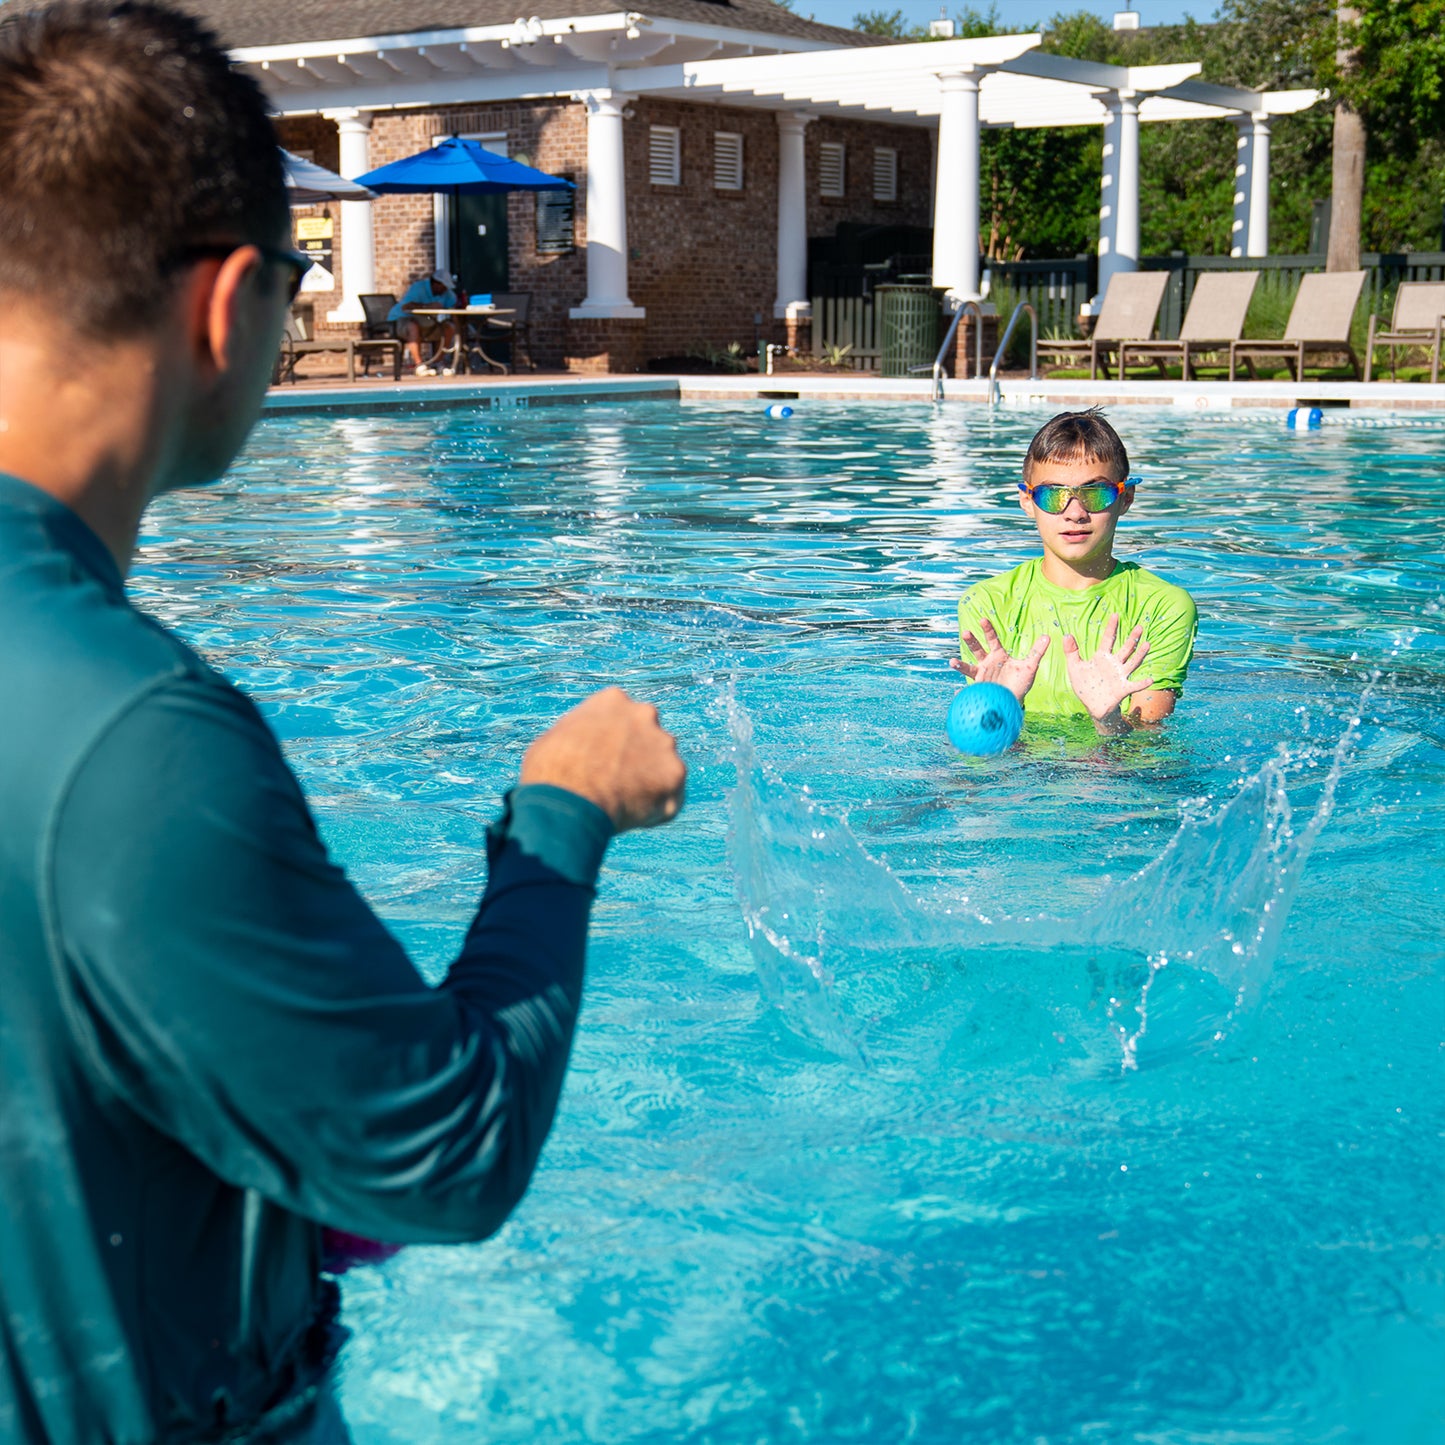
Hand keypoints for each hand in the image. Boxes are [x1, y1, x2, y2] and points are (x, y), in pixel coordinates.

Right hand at [520, 687, 685, 833]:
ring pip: (662, 767)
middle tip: (617, 783)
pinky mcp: (675, 774)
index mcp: (613, 701)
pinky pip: (670, 796)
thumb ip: (579, 738)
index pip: (621, 719)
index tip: (601, 761)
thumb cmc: (551, 772)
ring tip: (621, 804)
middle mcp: (645, 714)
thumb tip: (578, 753)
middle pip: (648, 738)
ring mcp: (664, 744)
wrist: (570, 799)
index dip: (611, 743)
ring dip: (648, 783)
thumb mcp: (555, 740)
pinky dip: (656, 808)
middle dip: (638, 758)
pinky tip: (632, 817)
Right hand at [951, 616, 1049, 703]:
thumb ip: (1037, 651)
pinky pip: (969, 689)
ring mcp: (981, 676)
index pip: (992, 639)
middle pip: (977, 649)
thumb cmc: (1021, 682)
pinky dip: (963, 692)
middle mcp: (987, 663)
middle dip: (971, 641)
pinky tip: (958, 692)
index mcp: (998, 655)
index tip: (982, 620)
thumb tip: (1048, 636)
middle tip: (966, 633)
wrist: (1014, 700)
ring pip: (968, 668)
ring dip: (960, 665)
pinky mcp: (979, 688)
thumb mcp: (1030, 666)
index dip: (987, 629)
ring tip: (952, 662)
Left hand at [1062, 614, 1153, 728]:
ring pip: (1132, 663)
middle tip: (1139, 626)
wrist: (1091, 706)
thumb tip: (1066, 635)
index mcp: (1102, 657)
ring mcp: (1120, 676)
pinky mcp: (1123, 689)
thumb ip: (1071, 652)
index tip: (1115, 614)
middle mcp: (1114, 664)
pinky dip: (1142, 683)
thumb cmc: (1084, 685)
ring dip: (1140, 654)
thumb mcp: (1074, 667)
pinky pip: (1134, 685)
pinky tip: (1150, 679)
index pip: (1108, 639)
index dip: (1111, 627)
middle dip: (1132, 638)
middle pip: (1125, 649)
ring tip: (1147, 644)